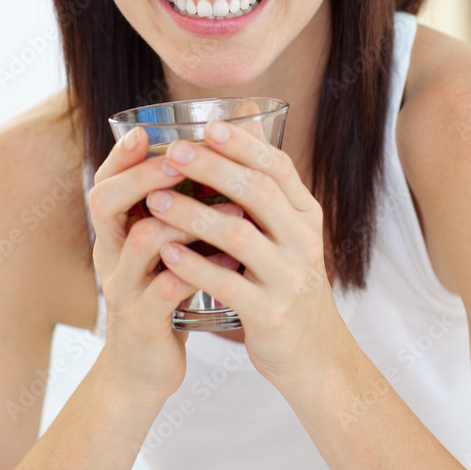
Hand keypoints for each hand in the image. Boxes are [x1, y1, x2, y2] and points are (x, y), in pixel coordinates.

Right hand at [88, 126, 241, 403]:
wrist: (143, 370)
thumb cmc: (161, 295)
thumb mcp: (163, 249)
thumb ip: (177, 209)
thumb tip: (213, 157)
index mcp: (115, 232)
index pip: (106, 181)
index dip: (123, 155)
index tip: (147, 130)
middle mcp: (111, 255)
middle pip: (107, 202)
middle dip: (145, 175)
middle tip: (182, 159)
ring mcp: (123, 288)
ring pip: (141, 242)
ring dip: (185, 219)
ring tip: (230, 207)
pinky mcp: (142, 321)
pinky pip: (166, 289)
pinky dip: (198, 269)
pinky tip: (230, 257)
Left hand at [147, 119, 346, 391]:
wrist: (314, 353)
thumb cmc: (287, 281)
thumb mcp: (288, 230)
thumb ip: (267, 179)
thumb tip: (248, 116)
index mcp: (306, 216)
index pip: (279, 168)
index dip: (244, 144)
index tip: (207, 125)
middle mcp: (303, 241)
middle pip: (259, 193)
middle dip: (214, 168)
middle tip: (173, 153)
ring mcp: (289, 278)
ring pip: (240, 235)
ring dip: (195, 214)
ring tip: (156, 200)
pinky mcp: (270, 314)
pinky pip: (229, 284)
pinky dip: (197, 266)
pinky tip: (169, 253)